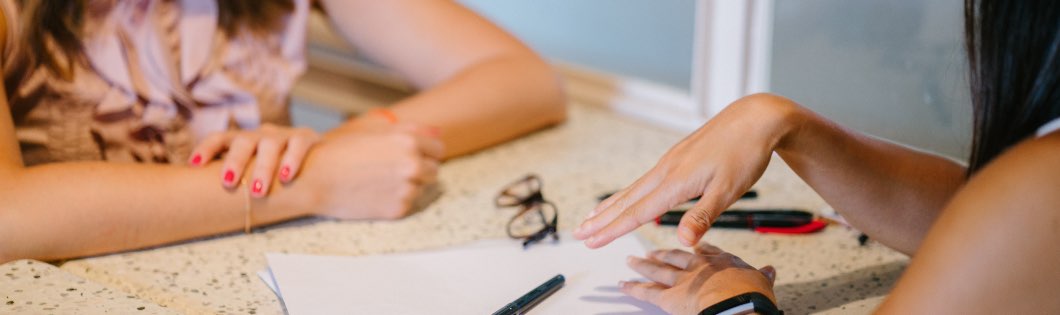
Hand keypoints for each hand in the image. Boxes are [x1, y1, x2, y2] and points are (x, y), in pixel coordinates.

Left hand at [189, 124, 320, 197]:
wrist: (317, 159)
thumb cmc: (275, 171)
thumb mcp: (252, 170)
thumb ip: (235, 180)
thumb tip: (200, 203)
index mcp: (243, 141)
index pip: (220, 138)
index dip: (206, 149)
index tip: (194, 165)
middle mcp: (260, 135)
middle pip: (243, 141)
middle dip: (235, 161)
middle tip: (228, 182)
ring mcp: (283, 135)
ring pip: (270, 144)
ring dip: (263, 167)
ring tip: (258, 191)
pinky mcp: (306, 138)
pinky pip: (298, 145)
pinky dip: (292, 159)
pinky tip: (286, 177)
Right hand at [296, 122, 444, 218]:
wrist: (314, 179)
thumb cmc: (341, 151)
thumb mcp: (375, 131)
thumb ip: (411, 130)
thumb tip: (439, 132)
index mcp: (409, 142)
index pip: (438, 149)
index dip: (425, 152)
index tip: (412, 155)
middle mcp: (413, 165)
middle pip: (434, 170)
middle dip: (419, 170)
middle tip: (392, 170)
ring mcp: (407, 189)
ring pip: (421, 188)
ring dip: (408, 185)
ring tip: (379, 181)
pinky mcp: (398, 209)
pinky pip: (408, 203)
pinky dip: (396, 200)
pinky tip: (375, 193)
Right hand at [574, 94, 804, 247]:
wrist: (755, 118)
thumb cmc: (745, 153)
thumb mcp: (729, 190)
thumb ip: (702, 217)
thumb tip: (682, 242)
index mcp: (676, 182)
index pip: (637, 212)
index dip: (612, 229)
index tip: (590, 241)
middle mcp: (666, 170)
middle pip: (627, 200)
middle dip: (601, 219)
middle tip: (577, 233)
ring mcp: (669, 162)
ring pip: (633, 189)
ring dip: (610, 206)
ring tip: (591, 217)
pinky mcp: (677, 158)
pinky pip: (644, 180)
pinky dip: (629, 193)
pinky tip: (628, 197)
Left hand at [621, 243, 776, 314]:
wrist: (737, 305)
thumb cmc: (752, 295)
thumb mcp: (762, 282)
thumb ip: (763, 276)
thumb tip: (770, 271)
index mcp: (721, 261)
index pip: (706, 251)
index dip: (697, 248)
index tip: (692, 246)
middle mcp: (698, 266)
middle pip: (676, 256)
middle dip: (663, 253)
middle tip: (652, 251)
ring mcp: (682, 280)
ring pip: (658, 269)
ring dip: (643, 265)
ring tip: (631, 261)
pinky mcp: (669, 297)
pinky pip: (647, 292)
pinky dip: (633, 288)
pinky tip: (623, 284)